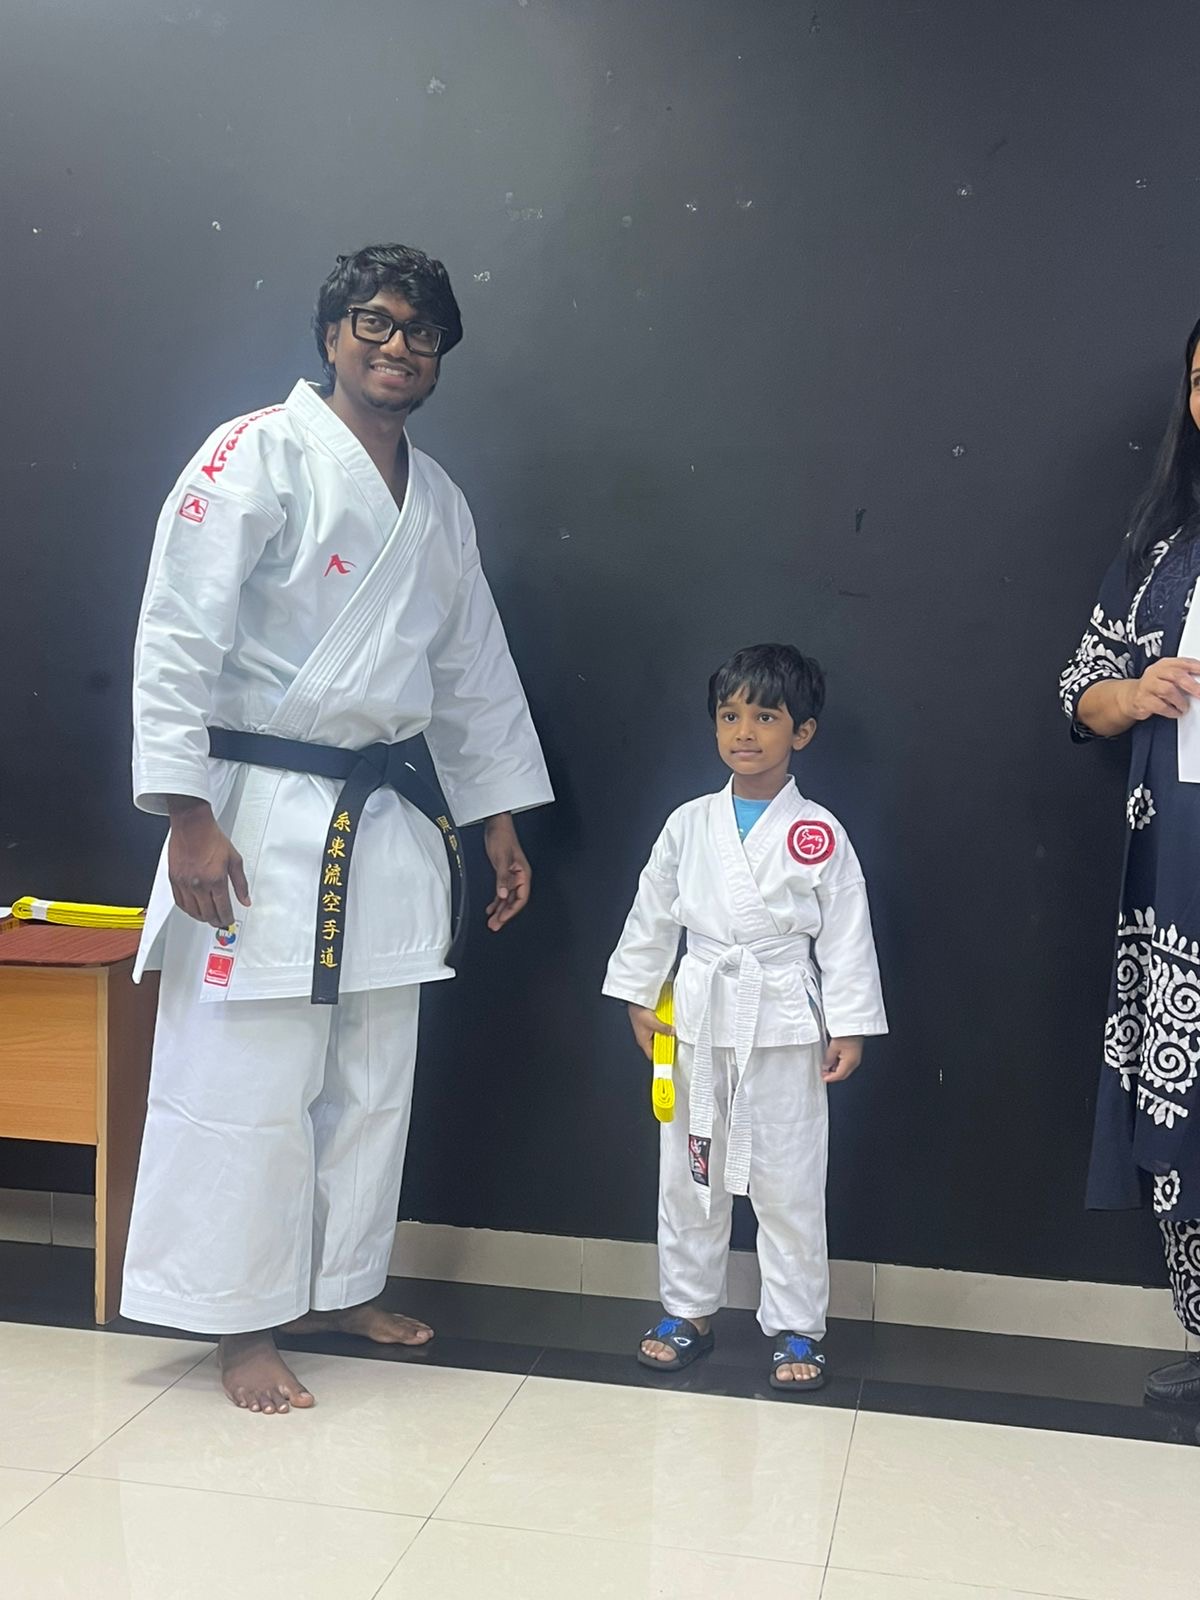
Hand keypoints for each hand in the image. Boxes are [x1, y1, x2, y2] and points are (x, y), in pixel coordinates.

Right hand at [166, 798, 250, 927]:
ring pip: (193, 911)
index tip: (229, 921)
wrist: (192, 826)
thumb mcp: (234, 860)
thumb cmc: (212, 838)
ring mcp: (184, 883)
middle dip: (216, 921)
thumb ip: (241, 883)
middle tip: (220, 921)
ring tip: (209, 917)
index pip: (223, 909)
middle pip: (208, 914)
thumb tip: (245, 900)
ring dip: (202, 917)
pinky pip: (180, 902)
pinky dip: (188, 909)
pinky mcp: (174, 880)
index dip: (227, 919)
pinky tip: (194, 908)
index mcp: (216, 880)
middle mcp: (199, 884)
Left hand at [484, 813, 531, 930]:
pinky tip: (490, 908)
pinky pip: (502, 892)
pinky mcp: (503, 874)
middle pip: (514, 901)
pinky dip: (496, 901)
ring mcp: (512, 876)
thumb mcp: (501, 859)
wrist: (496, 825)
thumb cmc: (502, 837)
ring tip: (492, 922)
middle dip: (504, 914)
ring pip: (507, 898)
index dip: (512, 910)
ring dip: (500, 910)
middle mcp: (519, 877)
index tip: (502, 919)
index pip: (521, 898)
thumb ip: (502, 879)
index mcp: (524, 874)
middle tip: (494, 925)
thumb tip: (503, 896)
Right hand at [629, 1003, 673, 1061]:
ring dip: (664, 1036)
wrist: (636, 1002)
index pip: (651, 1055)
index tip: (668, 1058)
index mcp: (643, 1041)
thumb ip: (664, 1029)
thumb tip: (672, 1032)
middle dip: (664, 1046)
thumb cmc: (639, 1013)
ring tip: (672, 1035)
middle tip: (673, 1045)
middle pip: (656, 1046)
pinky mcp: (648, 1025)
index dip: (659, 1058)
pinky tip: (668, 1027)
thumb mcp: (654, 1023)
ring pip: (657, 1038)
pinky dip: (662, 1030)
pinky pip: (657, 1030)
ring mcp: (646, 1031)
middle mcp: (644, 1038)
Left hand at [822, 1036, 862, 1083]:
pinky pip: (847, 1063)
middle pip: (843, 1074)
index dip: (830, 1078)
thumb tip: (826, 1066)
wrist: (854, 1024)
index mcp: (850, 1062)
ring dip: (836, 1070)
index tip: (823, 1077)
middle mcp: (855, 1062)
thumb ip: (829, 1059)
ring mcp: (856, 1058)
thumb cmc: (846, 1033)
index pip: (839, 1075)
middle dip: (833, 1075)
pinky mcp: (855, 1054)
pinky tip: (833, 1060)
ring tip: (827, 1066)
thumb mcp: (833, 1047)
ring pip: (845, 1069)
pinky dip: (840, 1064)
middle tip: (824, 1073)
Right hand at [1119, 658, 1199, 721]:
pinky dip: (1171, 711)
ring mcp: (1147, 686)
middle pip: (1176, 675)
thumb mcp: (1167, 677)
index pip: (1182, 663)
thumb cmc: (1154, 687)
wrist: (1131, 697)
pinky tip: (1175, 712)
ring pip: (1167, 690)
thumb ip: (1183, 676)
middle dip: (1191, 685)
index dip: (1195, 667)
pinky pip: (1160, 706)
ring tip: (1184, 707)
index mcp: (1164, 665)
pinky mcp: (1143, 700)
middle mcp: (1155, 673)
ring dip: (1180, 700)